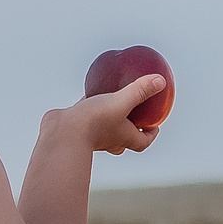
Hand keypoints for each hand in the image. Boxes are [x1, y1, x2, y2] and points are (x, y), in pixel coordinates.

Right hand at [43, 75, 166, 157]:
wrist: (62, 133)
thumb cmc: (94, 122)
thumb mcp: (121, 102)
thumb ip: (140, 91)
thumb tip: (160, 82)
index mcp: (124, 138)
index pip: (142, 142)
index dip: (150, 135)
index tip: (156, 126)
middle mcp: (109, 139)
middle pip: (124, 138)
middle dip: (131, 128)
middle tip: (136, 114)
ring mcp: (91, 133)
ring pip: (105, 126)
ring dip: (111, 117)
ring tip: (113, 100)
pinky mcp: (76, 124)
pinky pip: (86, 114)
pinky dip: (91, 104)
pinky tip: (91, 89)